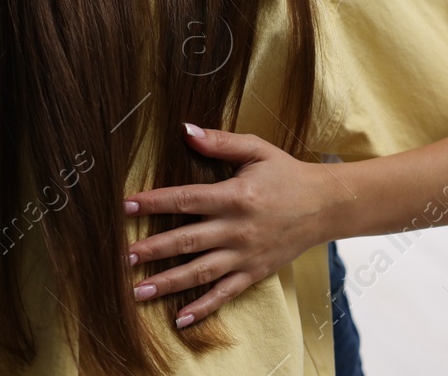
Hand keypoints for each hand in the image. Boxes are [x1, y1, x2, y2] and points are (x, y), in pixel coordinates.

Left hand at [123, 125, 331, 326]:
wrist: (325, 205)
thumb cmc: (286, 174)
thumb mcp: (256, 150)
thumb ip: (220, 142)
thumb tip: (185, 130)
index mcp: (234, 196)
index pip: (186, 199)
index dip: (154, 203)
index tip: (126, 206)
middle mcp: (237, 229)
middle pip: (188, 240)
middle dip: (153, 249)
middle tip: (122, 257)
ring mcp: (245, 255)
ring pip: (201, 272)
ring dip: (169, 283)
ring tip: (138, 291)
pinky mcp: (254, 273)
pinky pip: (225, 293)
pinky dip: (203, 308)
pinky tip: (180, 318)